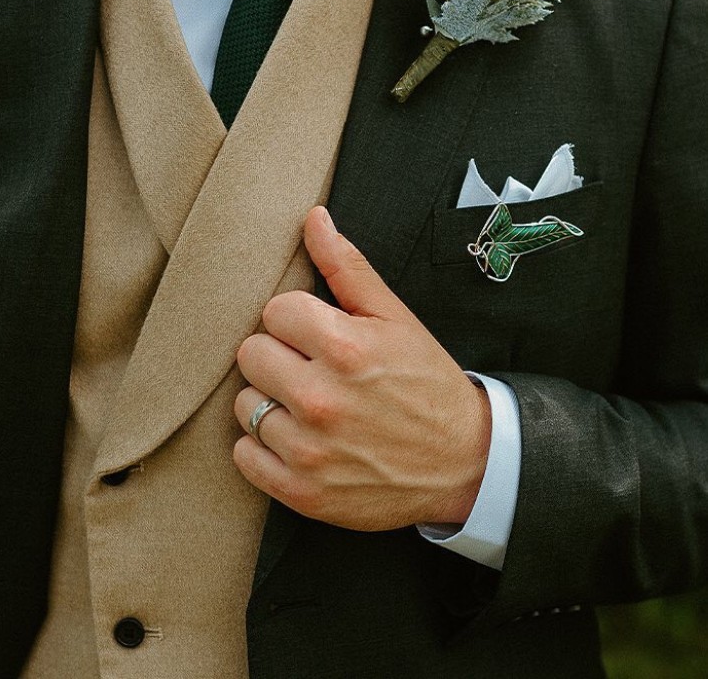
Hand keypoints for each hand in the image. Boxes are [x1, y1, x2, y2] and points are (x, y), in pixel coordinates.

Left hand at [233, 206, 490, 530]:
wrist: (464, 462)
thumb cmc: (425, 383)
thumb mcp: (394, 318)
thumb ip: (347, 266)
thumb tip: (313, 218)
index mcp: (345, 348)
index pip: (274, 311)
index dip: (297, 320)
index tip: (319, 335)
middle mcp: (322, 399)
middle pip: (251, 355)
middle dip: (279, 356)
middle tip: (312, 368)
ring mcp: (310, 450)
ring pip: (245, 404)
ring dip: (270, 402)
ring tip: (308, 405)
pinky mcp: (302, 491)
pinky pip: (244, 454)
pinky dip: (263, 446)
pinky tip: (298, 437)